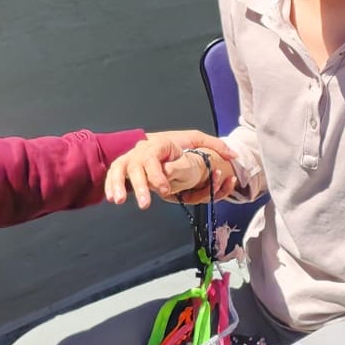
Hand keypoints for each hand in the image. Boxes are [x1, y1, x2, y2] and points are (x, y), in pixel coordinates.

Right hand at [104, 132, 239, 208]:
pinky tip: (113, 198)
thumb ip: (214, 146)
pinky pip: (112, 176)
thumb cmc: (176, 143)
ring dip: (118, 186)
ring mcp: (129, 159)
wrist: (154, 141)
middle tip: (146, 204)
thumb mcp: (196, 140)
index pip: (154, 158)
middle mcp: (141, 151)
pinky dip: (111, 186)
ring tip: (119, 201)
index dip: (158, 174)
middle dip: (141, 186)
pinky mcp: (121, 167)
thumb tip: (233, 156)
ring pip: (120, 171)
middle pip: (137, 167)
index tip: (165, 190)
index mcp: (159, 144)